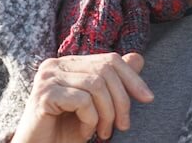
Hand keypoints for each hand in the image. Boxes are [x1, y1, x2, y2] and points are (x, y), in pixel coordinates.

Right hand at [11, 53, 153, 142]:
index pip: (109, 60)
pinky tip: (85, 132)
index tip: (148, 98)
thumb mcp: (97, 106)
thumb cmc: (66, 130)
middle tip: (124, 126)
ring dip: (107, 114)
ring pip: (96, 86)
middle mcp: (55, 65)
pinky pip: (82, 101)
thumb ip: (113, 82)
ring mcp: (47, 78)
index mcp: (68, 63)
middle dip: (122, 101)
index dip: (133, 78)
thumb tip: (138, 58)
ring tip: (103, 133)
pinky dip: (91, 120)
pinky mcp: (43, 95)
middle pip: (105, 71)